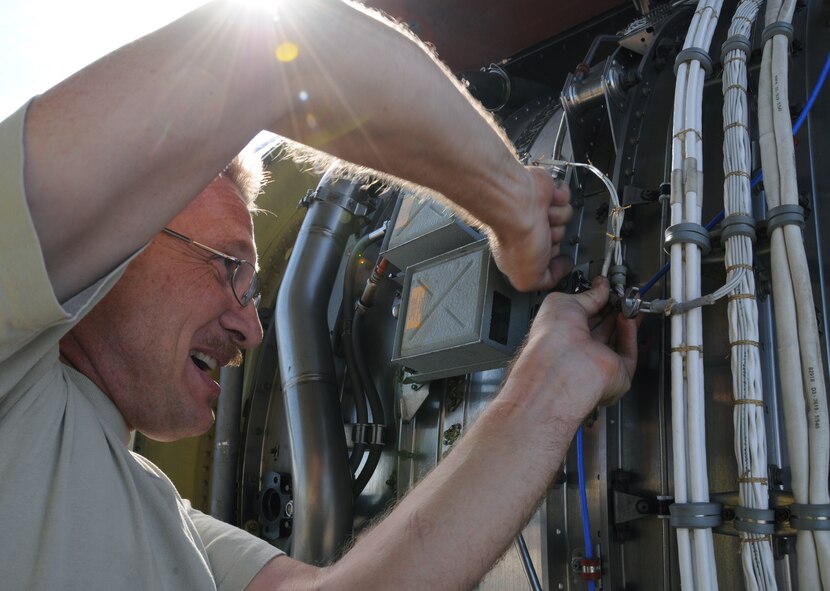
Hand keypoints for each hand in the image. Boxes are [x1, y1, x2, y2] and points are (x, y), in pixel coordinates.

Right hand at [489, 166, 572, 291]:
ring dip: (558, 219)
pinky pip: (567, 200)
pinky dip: (560, 200)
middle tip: (543, 237)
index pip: (547, 262)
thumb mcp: (527, 279)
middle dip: (556, 239)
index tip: (550, 261)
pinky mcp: (545, 194)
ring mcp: (537, 212)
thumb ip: (545, 282)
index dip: (552, 262)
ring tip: (543, 218)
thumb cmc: (516, 236)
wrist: (516, 204)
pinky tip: (547, 203)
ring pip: (566, 221)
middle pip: (561, 240)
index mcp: (520, 253)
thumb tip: (560, 271)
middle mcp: (528, 232)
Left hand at [511, 277, 638, 418]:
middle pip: (600, 329)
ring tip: (628, 303)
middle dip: (612, 311)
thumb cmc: (551, 338)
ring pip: (616, 341)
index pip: (581, 318)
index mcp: (559, 336)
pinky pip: (628, 353)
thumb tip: (600, 287)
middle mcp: (576, 352)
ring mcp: (596, 363)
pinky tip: (629, 318)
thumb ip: (586, 295)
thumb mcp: (564, 302)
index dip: (594, 302)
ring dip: (623, 320)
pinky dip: (630, 335)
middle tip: (621, 296)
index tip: (605, 290)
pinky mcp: (615, 374)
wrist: (562, 364)